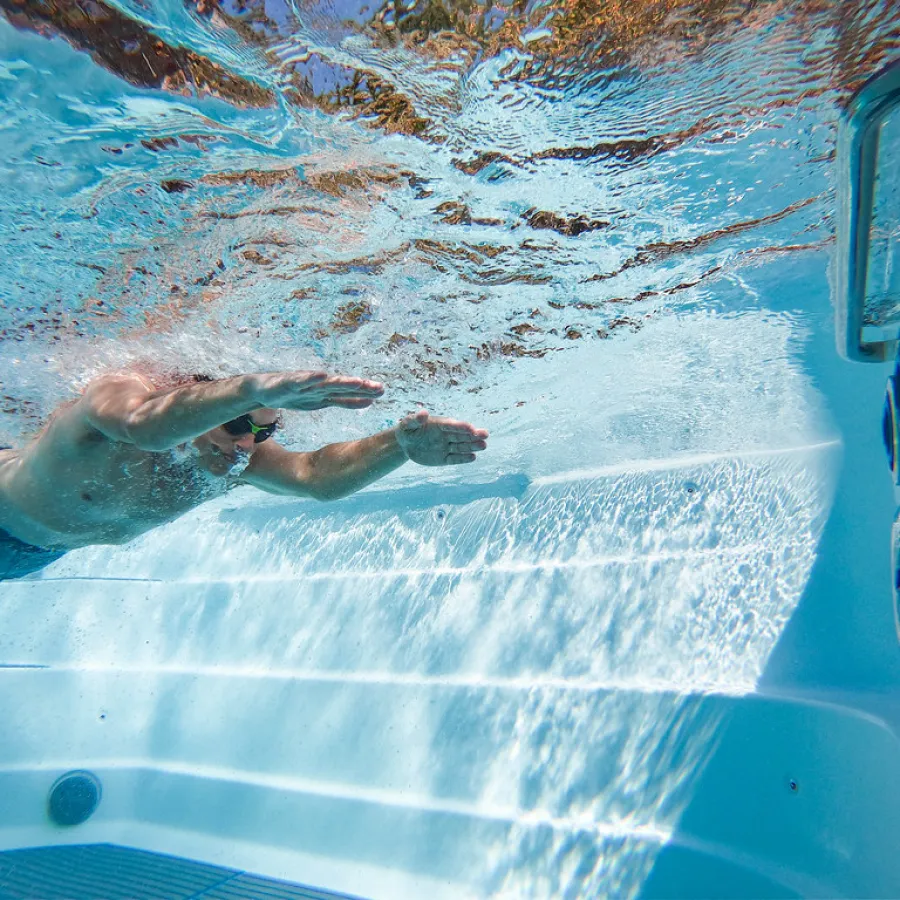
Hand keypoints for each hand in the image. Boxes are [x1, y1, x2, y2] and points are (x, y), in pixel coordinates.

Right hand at [248, 371, 383, 410]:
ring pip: (326, 383)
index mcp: (327, 392)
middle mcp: (319, 385)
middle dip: (360, 387)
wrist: (262, 390)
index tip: (383, 391)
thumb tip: (369, 402)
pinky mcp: (289, 383)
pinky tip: (321, 375)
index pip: (350, 393)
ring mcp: (304, 384)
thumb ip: (345, 401)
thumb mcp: (322, 403)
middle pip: (343, 386)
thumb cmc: (295, 395)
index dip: (365, 392)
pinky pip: (301, 381)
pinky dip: (312, 378)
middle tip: (378, 387)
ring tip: (358, 382)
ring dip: (342, 382)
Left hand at [395, 410, 488, 465]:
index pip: (452, 425)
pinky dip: (463, 458)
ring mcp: (446, 447)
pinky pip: (454, 459)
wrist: (405, 444)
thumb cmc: (407, 430)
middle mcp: (446, 435)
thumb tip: (424, 413)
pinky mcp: (444, 458)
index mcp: (439, 424)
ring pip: (461, 447)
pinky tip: (472, 457)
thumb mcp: (407, 425)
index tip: (471, 427)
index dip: (461, 427)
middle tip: (485, 435)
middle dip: (473, 435)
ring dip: (472, 446)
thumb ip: (415, 419)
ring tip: (483, 446)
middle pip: (461, 435)